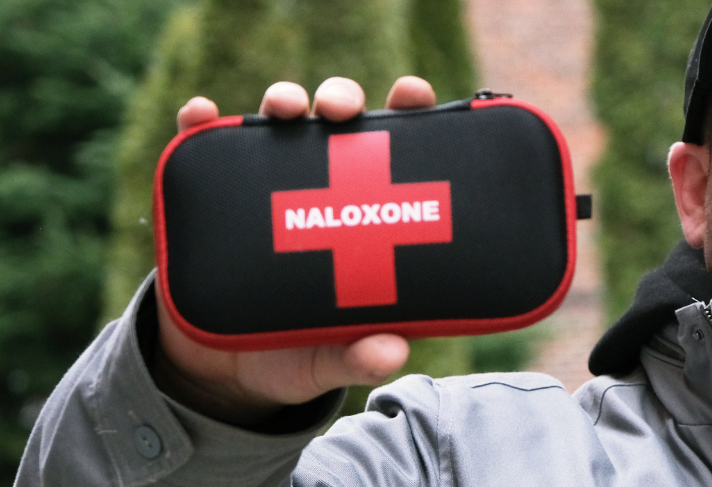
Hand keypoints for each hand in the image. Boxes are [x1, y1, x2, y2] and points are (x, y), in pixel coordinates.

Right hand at [154, 77, 437, 425]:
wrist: (223, 370)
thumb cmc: (298, 352)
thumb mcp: (330, 360)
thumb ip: (359, 357)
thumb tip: (391, 353)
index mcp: (369, 211)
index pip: (397, 150)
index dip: (409, 112)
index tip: (412, 94)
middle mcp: (322, 184)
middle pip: (339, 123)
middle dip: (342, 99)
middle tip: (341, 111)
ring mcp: (268, 184)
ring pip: (279, 122)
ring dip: (282, 101)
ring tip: (283, 107)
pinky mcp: (215, 196)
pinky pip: (205, 148)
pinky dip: (199, 123)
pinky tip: (199, 112)